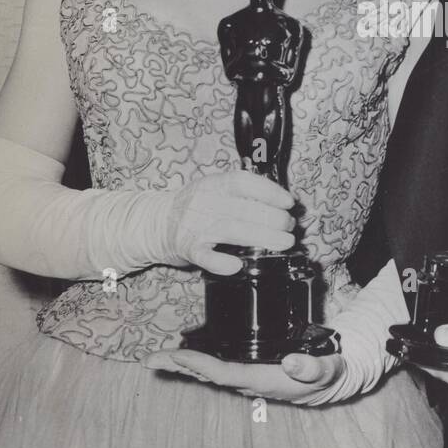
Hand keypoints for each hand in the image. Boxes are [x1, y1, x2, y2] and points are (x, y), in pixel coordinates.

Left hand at [145, 348, 344, 402]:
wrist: (328, 382)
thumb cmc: (326, 373)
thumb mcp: (326, 369)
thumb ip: (313, 367)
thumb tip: (293, 362)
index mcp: (261, 379)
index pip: (223, 373)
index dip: (200, 364)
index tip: (179, 355)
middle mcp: (247, 382)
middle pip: (205, 375)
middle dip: (178, 366)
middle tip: (149, 359)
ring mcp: (244, 378)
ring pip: (206, 372)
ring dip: (180, 364)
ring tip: (155, 357)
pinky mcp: (246, 371)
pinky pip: (214, 367)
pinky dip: (195, 361)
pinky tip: (182, 354)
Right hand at [163, 169, 295, 274]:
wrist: (157, 223)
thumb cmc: (195, 206)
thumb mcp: (215, 189)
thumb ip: (242, 194)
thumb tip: (282, 203)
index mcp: (213, 184)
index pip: (243, 182)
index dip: (269, 191)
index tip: (288, 202)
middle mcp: (204, 203)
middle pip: (243, 209)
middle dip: (273, 218)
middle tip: (290, 226)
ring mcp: (195, 226)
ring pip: (231, 230)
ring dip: (262, 237)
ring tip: (284, 242)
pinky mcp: (188, 249)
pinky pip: (206, 257)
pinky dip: (223, 262)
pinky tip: (239, 265)